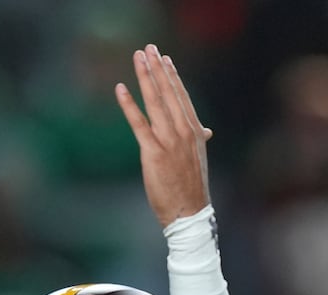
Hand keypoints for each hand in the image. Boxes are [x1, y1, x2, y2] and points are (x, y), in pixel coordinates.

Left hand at [114, 43, 212, 227]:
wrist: (190, 212)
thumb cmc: (191, 188)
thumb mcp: (198, 159)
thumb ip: (199, 140)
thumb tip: (206, 131)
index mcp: (194, 132)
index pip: (181, 97)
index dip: (172, 76)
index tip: (164, 59)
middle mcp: (183, 131)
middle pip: (169, 92)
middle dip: (157, 68)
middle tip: (148, 48)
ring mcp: (169, 141)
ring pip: (155, 101)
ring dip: (145, 77)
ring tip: (138, 58)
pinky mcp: (154, 152)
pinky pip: (139, 123)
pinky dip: (129, 104)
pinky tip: (121, 88)